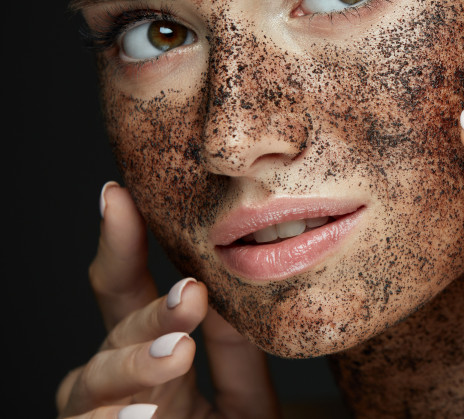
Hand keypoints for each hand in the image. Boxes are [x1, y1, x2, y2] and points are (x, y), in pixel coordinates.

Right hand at [56, 183, 279, 418]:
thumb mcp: (244, 399)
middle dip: (149, 315)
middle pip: (114, 337)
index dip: (118, 244)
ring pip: (91, 387)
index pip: (126, 293)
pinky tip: (138, 415)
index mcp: (150, 358)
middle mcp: (116, 389)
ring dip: (133, 368)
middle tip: (191, 298)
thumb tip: (224, 278)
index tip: (117, 193)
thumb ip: (233, 348)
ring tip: (172, 357)